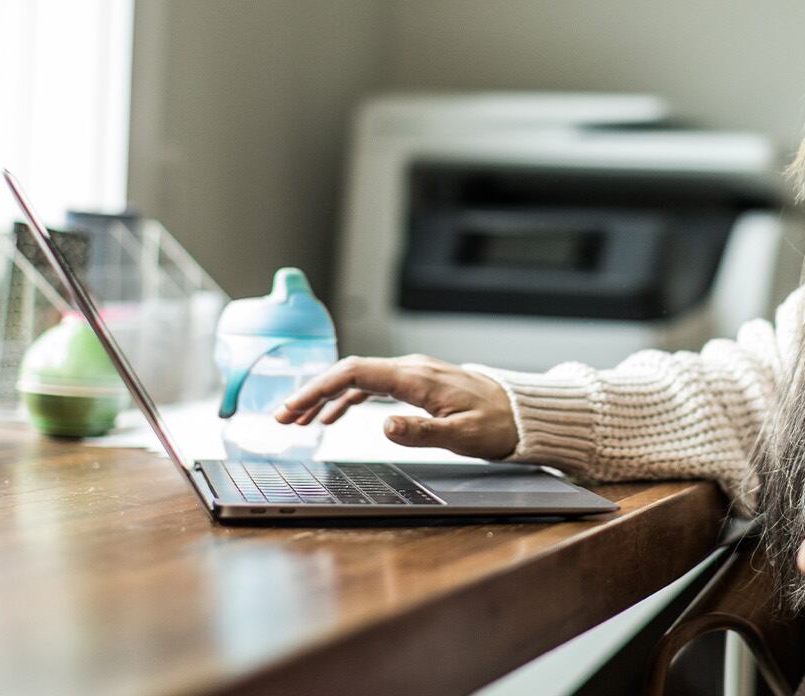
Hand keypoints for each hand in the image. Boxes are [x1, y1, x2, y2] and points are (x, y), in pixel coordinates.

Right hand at [274, 354, 518, 459]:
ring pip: (357, 379)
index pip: (355, 372)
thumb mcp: (463, 436)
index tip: (292, 407)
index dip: (318, 388)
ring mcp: (413, 374)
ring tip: (298, 420)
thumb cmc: (497, 424)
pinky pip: (372, 385)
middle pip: (348, 372)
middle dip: (311, 393)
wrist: (522, 413)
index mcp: (416, 378)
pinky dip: (346, 398)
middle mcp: (411, 369)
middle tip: (282, 417)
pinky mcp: (416, 383)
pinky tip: (332, 415)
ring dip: (325, 397)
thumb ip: (422, 432)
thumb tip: (384, 425)